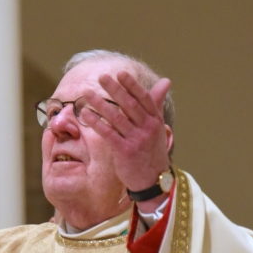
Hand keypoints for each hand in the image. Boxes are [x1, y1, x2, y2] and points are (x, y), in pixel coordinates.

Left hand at [80, 71, 172, 209]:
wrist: (153, 180)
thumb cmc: (152, 151)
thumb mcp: (157, 126)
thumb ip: (156, 103)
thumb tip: (165, 81)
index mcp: (155, 120)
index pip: (144, 98)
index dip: (132, 85)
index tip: (121, 73)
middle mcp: (147, 128)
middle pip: (129, 105)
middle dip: (115, 89)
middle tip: (102, 77)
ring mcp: (136, 140)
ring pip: (117, 118)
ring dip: (100, 104)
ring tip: (87, 93)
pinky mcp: (125, 152)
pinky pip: (108, 134)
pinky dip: (97, 123)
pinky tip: (86, 114)